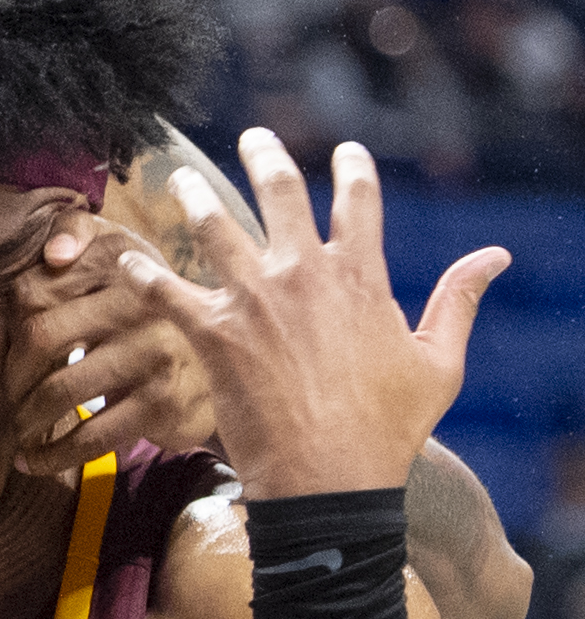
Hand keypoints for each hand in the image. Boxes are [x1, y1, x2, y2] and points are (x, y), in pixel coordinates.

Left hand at [7, 212, 216, 472]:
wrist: (225, 362)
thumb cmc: (149, 307)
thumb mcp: (120, 254)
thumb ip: (79, 231)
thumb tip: (54, 253)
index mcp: (121, 261)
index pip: (34, 292)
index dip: (9, 327)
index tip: (6, 351)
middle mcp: (141, 302)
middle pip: (42, 338)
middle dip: (12, 376)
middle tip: (7, 398)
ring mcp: (153, 353)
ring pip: (60, 389)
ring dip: (27, 419)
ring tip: (19, 430)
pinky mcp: (162, 403)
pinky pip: (90, 435)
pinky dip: (52, 453)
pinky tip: (32, 461)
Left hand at [117, 129, 509, 498]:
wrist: (331, 481)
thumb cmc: (388, 430)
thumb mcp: (438, 363)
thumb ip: (458, 300)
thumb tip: (495, 256)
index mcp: (360, 274)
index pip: (358, 200)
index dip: (352, 169)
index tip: (345, 151)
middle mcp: (304, 273)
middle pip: (280, 193)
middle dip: (265, 157)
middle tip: (254, 137)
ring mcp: (254, 299)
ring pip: (214, 226)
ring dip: (193, 195)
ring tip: (178, 176)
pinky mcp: (212, 332)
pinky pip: (165, 290)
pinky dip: (140, 272)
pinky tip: (124, 259)